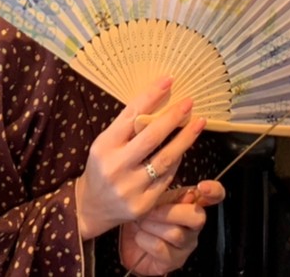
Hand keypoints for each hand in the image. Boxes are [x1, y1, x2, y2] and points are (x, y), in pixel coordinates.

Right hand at [74, 77, 205, 239]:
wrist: (91, 207)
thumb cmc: (102, 167)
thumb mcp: (105, 143)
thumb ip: (127, 127)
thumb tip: (157, 100)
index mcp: (104, 146)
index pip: (130, 116)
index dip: (150, 97)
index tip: (168, 81)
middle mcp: (115, 167)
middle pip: (151, 137)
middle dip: (173, 117)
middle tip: (189, 102)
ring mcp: (130, 188)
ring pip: (165, 159)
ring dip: (184, 139)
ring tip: (198, 122)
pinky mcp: (143, 204)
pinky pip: (167, 178)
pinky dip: (177, 161)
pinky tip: (184, 148)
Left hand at [118, 181, 223, 273]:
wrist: (128, 241)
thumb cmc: (143, 215)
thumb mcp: (152, 198)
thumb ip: (165, 190)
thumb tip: (179, 188)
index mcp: (191, 203)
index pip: (215, 195)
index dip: (214, 191)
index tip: (203, 187)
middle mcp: (194, 225)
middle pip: (197, 217)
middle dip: (169, 213)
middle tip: (149, 211)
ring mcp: (187, 244)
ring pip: (176, 233)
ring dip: (152, 226)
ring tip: (140, 223)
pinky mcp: (175, 260)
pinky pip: (161, 248)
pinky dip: (145, 240)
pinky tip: (140, 237)